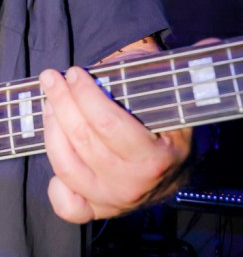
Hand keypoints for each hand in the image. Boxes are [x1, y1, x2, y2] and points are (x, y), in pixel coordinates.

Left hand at [39, 64, 191, 222]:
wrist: (175, 172)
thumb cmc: (167, 129)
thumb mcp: (173, 103)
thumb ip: (174, 75)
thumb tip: (206, 45)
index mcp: (154, 158)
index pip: (107, 124)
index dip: (85, 95)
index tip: (74, 73)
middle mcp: (132, 184)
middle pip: (82, 140)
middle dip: (61, 102)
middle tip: (51, 78)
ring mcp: (112, 201)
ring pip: (66, 166)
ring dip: (51, 130)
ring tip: (49, 103)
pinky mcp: (97, 210)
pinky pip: (66, 205)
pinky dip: (55, 183)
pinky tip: (58, 151)